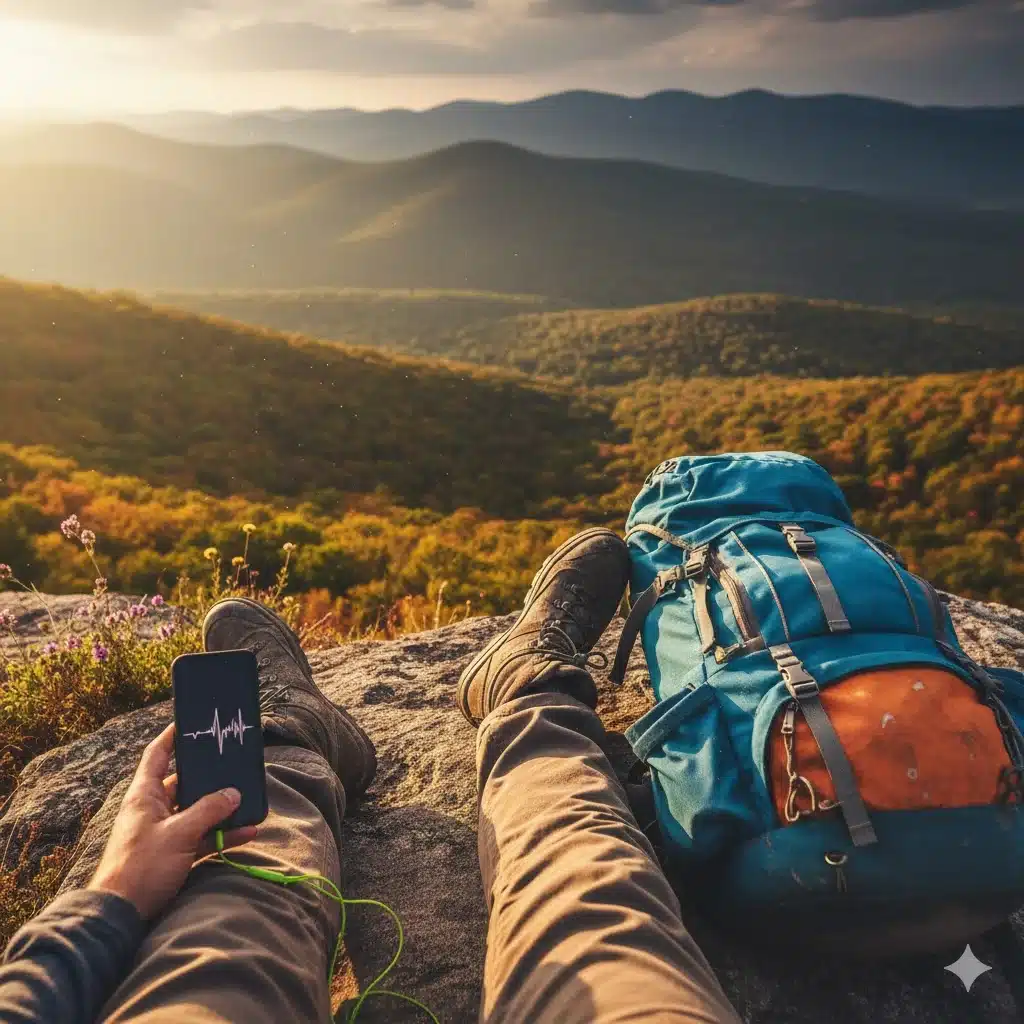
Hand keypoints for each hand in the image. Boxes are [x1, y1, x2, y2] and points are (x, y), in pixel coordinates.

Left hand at [88, 722, 256, 919]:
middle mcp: (153, 809)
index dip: (172, 736)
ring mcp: (163, 832)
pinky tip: (247, 833)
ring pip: (197, 811)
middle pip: (184, 782)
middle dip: (210, 777)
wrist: (121, 915)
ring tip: (247, 801)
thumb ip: (208, 810)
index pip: (157, 754)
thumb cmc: (142, 867)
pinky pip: (202, 837)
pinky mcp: (173, 854)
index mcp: (144, 795)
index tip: (190, 722)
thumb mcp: (179, 833)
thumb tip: (233, 793)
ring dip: (221, 809)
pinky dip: (222, 835)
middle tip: (233, 763)